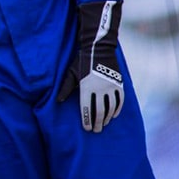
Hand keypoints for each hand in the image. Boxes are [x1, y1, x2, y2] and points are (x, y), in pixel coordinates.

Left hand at [56, 0, 124, 132]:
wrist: (98, 48)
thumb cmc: (81, 62)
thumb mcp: (71, 74)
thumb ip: (66, 88)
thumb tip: (58, 101)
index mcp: (86, 88)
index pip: (87, 109)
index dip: (87, 120)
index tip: (87, 128)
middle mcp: (99, 89)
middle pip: (100, 111)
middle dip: (98, 123)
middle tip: (96, 130)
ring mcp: (110, 87)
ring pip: (111, 108)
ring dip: (108, 117)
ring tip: (104, 123)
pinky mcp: (119, 84)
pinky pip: (120, 101)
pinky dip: (117, 109)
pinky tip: (114, 115)